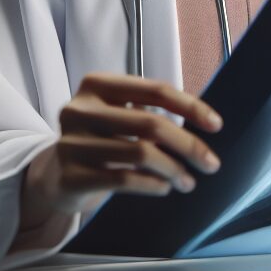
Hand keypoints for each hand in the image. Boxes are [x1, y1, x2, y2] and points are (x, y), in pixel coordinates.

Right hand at [19, 73, 222, 230]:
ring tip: (188, 181)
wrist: (54, 175)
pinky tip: (164, 187)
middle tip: (211, 163)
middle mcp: (80, 109)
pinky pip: (124, 180)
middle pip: (151, 123)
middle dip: (188, 144)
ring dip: (174, 169)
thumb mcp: (120, 113)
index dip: (190, 106)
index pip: (155, 89)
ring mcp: (72, 143)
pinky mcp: (71, 176)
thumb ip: (151, 111)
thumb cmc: (100, 137)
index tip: (216, 125)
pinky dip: (152, 184)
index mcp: (97, 84)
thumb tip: (204, 124)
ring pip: (141, 153)